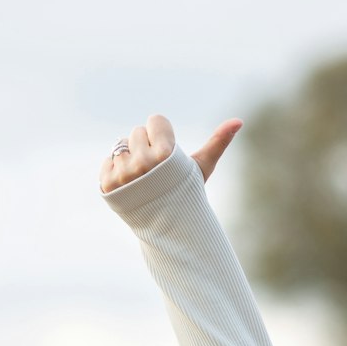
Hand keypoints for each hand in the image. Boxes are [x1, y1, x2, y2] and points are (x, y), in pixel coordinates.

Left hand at [99, 114, 242, 192]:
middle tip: (156, 170)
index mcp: (166, 154)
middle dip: (146, 147)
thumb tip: (239, 120)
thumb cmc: (187, 191)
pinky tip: (129, 184)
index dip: (162, 136)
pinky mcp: (107, 183)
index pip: (155, 120)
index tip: (168, 156)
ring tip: (143, 178)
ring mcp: (123, 174)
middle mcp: (143, 163)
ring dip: (131, 158)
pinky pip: (107, 161)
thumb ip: (218, 142)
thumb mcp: (202, 166)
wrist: (168, 225)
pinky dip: (116, 170)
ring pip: (121, 145)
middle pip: (137, 131)